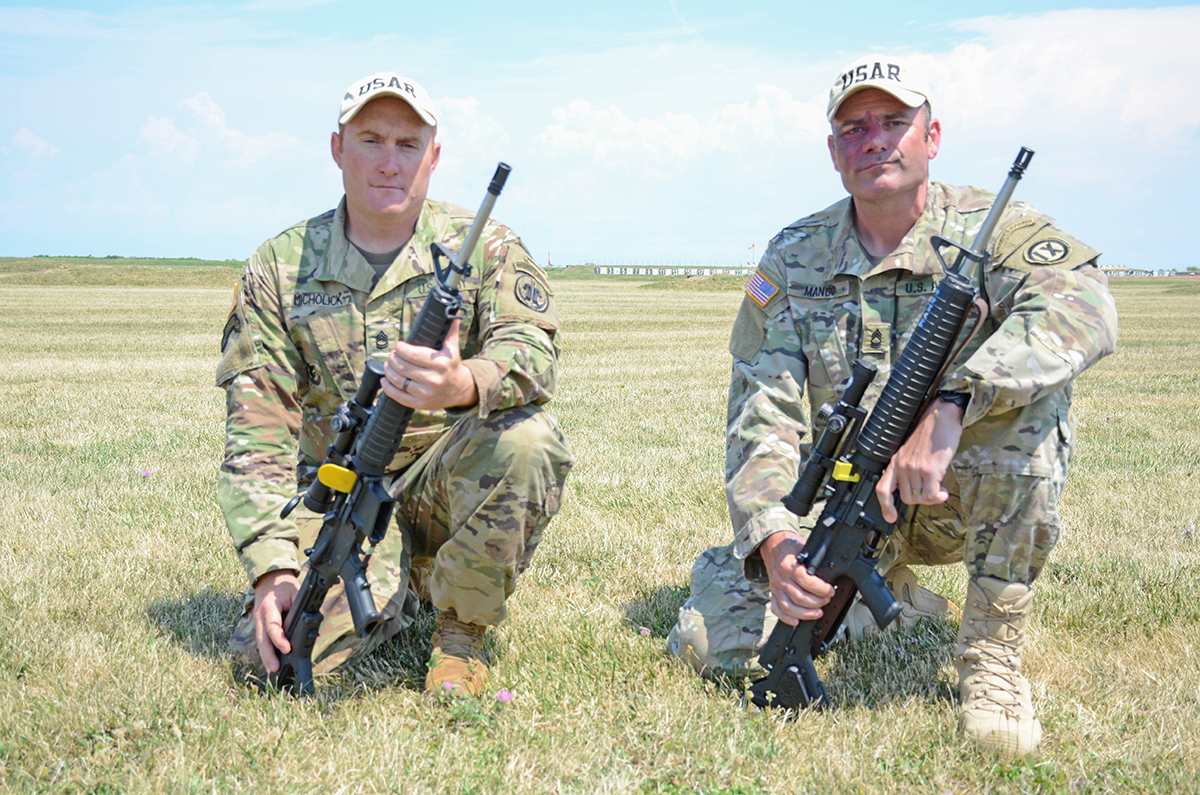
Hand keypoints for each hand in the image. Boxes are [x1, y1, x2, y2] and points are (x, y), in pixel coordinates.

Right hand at [253, 570, 299, 672]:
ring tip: (271, 669)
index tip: (287, 649)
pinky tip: (269, 660)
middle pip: (262, 638)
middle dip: (268, 655)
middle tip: (274, 668)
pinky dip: (264, 650)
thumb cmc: (284, 585)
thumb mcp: (295, 593)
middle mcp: (260, 615)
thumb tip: (306, 627)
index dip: (279, 639)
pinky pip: (261, 639)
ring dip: (265, 656)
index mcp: (269, 606)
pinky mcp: (259, 623)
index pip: (273, 626)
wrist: (270, 577)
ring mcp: (257, 620)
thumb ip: (298, 609)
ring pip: (259, 641)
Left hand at [380, 319, 477, 409]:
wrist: (461, 390)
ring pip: (398, 380)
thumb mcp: (452, 348)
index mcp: (440, 363)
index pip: (412, 354)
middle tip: (392, 355)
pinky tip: (385, 380)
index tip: (398, 346)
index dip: (400, 348)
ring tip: (388, 365)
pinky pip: (398, 396)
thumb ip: (449, 331)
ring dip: (388, 371)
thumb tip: (452, 312)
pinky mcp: (420, 404)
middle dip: (393, 358)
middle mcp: (433, 379)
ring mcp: (426, 393)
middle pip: (402, 367)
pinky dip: (388, 388)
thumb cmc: (453, 367)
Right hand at [759, 531, 835, 625]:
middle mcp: (781, 578)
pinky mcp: (773, 593)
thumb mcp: (804, 547)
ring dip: (805, 614)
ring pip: (789, 607)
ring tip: (818, 613)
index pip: (806, 581)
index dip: (821, 589)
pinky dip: (786, 618)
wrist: (772, 545)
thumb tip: (831, 570)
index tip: (831, 591)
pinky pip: (777, 609)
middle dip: (817, 602)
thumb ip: (815, 560)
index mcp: (789, 565)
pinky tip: (796, 621)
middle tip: (827, 600)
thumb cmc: (790, 547)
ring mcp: (775, 587)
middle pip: (799, 597)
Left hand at [875, 399, 963, 522]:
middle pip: (906, 498)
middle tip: (932, 492)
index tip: (890, 517)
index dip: (885, 505)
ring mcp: (914, 468)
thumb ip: (908, 468)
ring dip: (932, 498)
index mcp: (895, 462)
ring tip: (939, 488)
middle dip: (921, 500)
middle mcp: (901, 466)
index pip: (882, 488)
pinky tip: (944, 490)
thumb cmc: (930, 433)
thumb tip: (915, 487)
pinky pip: (931, 495)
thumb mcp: (911, 451)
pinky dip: (939, 497)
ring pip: (920, 498)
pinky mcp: (929, 470)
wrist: (941, 417)